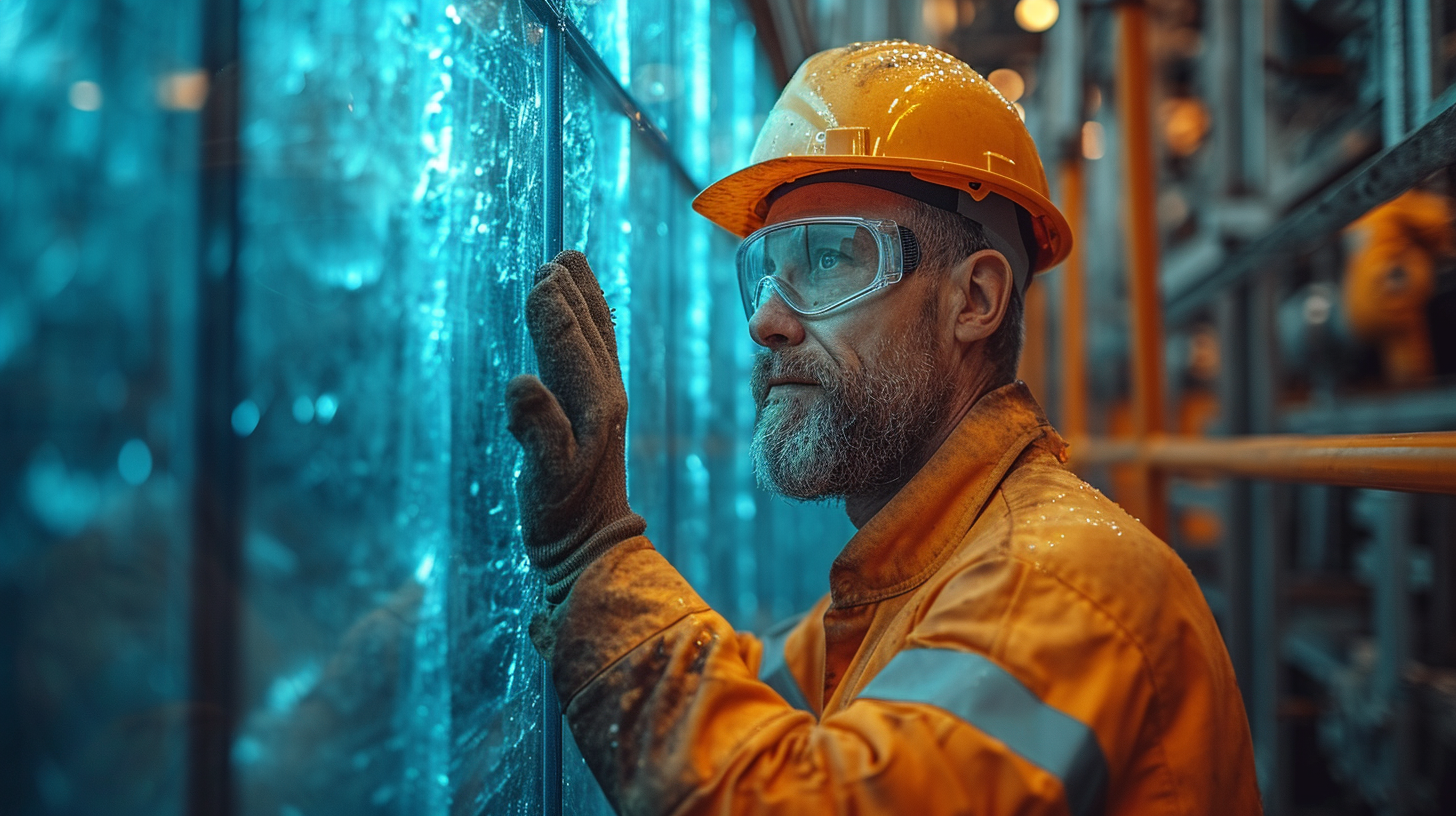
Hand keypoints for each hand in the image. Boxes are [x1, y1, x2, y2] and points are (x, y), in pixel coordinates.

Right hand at [506, 250, 644, 603]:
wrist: (590, 544)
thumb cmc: (562, 514)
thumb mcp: (543, 477)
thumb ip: (536, 429)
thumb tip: (520, 382)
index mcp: (592, 403)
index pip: (569, 341)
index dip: (554, 306)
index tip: (542, 272)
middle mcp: (604, 395)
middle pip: (589, 328)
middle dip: (572, 291)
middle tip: (559, 254)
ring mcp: (604, 401)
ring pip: (596, 335)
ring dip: (582, 298)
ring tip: (571, 265)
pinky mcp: (599, 410)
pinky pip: (595, 352)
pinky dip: (585, 323)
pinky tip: (579, 315)